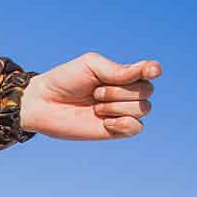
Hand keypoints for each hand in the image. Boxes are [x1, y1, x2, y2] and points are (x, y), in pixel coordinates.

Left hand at [20, 53, 161, 140]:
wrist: (43, 104)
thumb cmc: (64, 80)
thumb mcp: (91, 65)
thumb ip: (118, 69)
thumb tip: (148, 72)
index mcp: (121, 74)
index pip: (149, 71)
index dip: (152, 70)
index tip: (149, 70)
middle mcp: (125, 93)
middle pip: (147, 91)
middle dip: (120, 90)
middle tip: (95, 92)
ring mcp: (120, 112)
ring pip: (143, 109)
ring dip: (117, 106)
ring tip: (94, 106)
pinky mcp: (115, 131)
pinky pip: (136, 128)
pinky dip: (123, 123)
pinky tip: (105, 122)